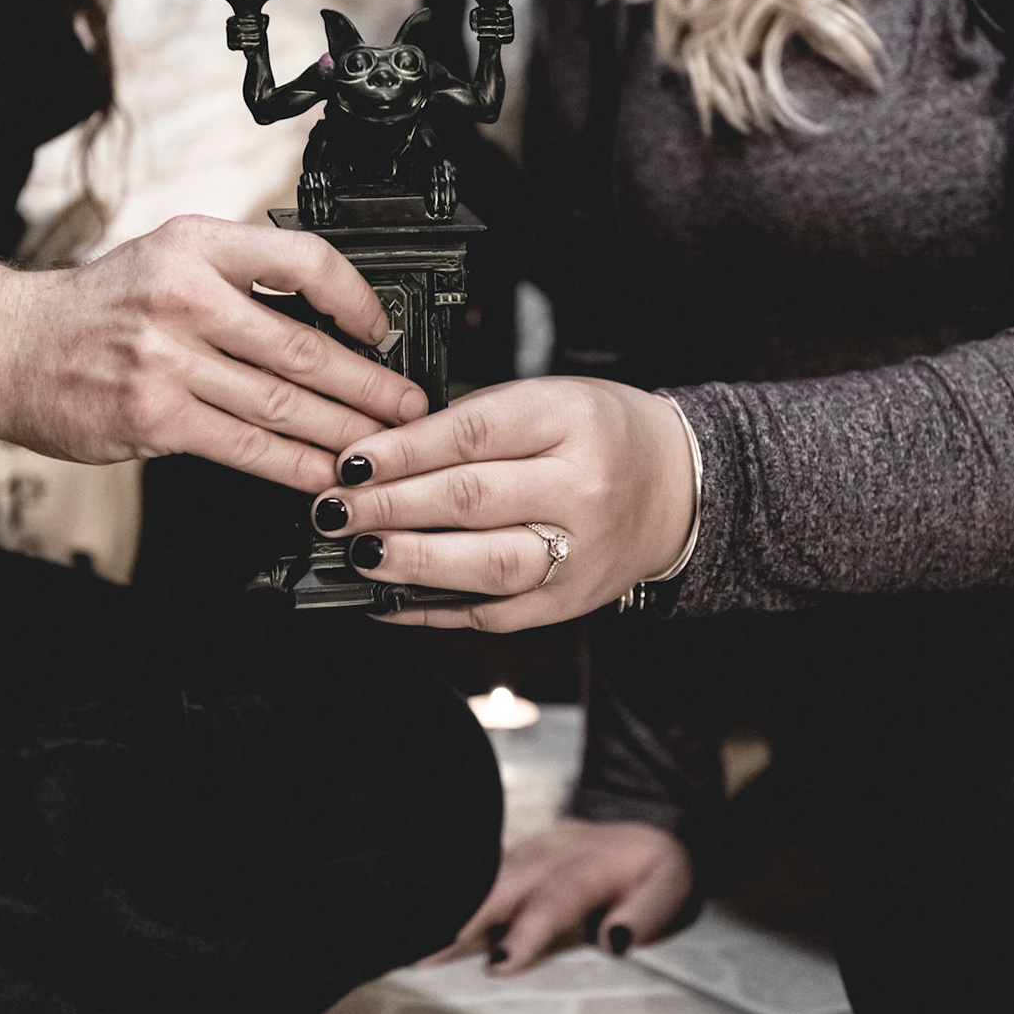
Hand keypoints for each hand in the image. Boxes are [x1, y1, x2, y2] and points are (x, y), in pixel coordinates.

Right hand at [0, 218, 426, 489]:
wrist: (11, 346)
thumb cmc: (98, 308)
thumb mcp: (169, 260)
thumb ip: (242, 278)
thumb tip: (334, 321)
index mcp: (197, 245)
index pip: (302, 259)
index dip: (357, 297)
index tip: (383, 328)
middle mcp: (184, 296)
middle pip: (303, 346)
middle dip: (369, 385)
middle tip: (410, 407)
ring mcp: (166, 359)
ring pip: (280, 403)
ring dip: (343, 433)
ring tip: (383, 449)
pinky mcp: (154, 416)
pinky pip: (243, 446)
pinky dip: (293, 466)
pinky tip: (324, 476)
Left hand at [307, 377, 696, 630]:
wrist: (677, 486)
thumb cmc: (601, 435)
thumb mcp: (548, 399)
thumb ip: (474, 422)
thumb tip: (384, 451)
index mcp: (572, 422)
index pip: (473, 436)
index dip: (403, 451)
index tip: (353, 459)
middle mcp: (581, 489)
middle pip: (471, 500)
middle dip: (390, 506)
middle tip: (336, 508)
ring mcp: (579, 553)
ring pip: (484, 564)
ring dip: (410, 559)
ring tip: (360, 551)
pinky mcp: (568, 602)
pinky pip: (492, 614)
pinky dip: (433, 608)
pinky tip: (388, 598)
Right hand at [430, 819, 694, 974]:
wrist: (645, 825)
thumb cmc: (654, 869)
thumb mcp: (668, 889)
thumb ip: (643, 914)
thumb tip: (613, 940)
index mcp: (590, 862)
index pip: (556, 897)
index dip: (527, 930)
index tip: (500, 962)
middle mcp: (552, 852)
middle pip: (503, 882)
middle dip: (467, 916)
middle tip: (429, 951)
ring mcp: (528, 850)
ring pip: (484, 876)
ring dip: (453, 907)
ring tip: (418, 941)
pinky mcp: (514, 857)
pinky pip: (480, 874)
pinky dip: (455, 895)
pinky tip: (426, 918)